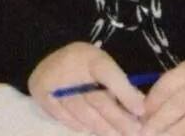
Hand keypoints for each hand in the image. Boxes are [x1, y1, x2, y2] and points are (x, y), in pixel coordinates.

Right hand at [28, 41, 145, 135]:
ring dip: (102, 127)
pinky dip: (81, 125)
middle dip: (118, 117)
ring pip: (83, 112)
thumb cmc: (81, 64)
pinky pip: (66, 117)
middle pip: (97, 98)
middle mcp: (72, 69)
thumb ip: (118, 82)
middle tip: (134, 131)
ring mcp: (55, 84)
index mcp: (90, 57)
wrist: (46, 62)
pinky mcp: (43, 97)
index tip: (141, 110)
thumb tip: (139, 104)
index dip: (125, 93)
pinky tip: (92, 131)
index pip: (109, 75)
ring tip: (117, 135)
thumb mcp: (100, 64)